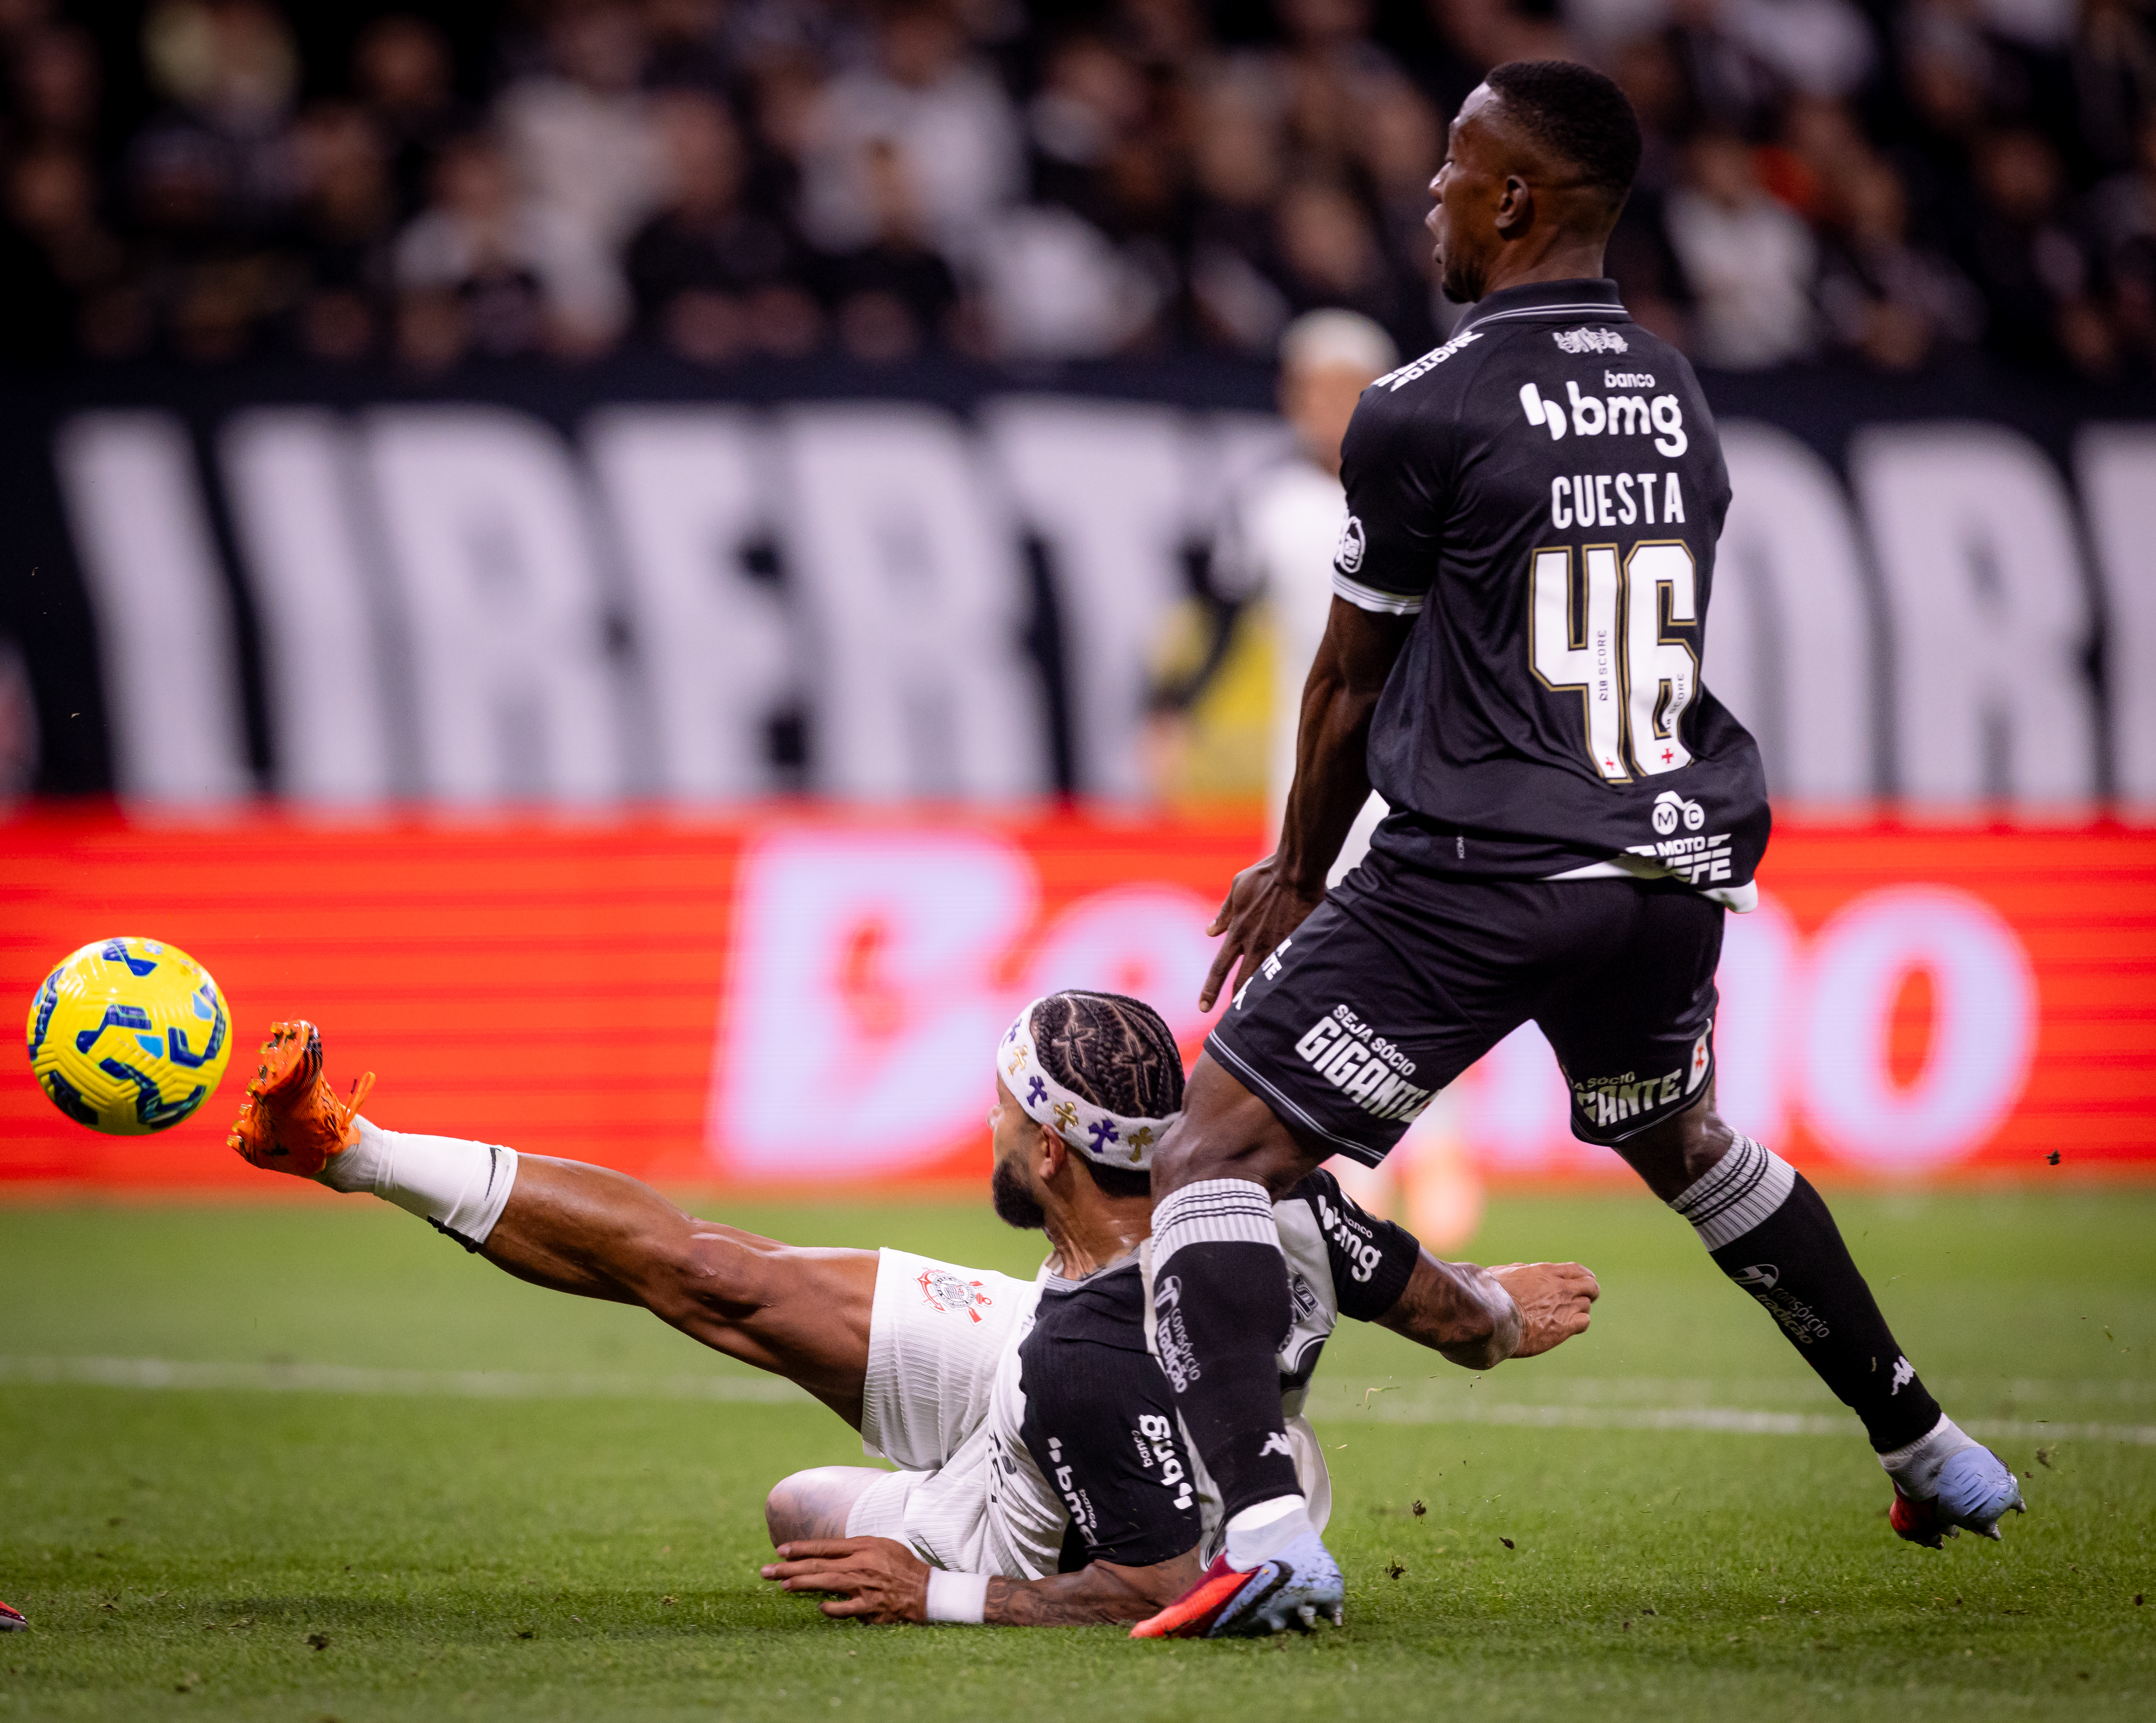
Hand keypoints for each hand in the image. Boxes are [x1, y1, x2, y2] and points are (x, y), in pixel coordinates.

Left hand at [759, 1537, 929, 1622]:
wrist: (924, 1590)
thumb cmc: (900, 1565)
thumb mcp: (879, 1545)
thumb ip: (853, 1548)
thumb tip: (825, 1553)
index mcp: (862, 1547)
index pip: (825, 1546)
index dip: (801, 1548)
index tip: (780, 1550)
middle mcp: (860, 1565)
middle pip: (819, 1565)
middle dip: (790, 1567)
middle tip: (766, 1570)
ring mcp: (863, 1587)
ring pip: (827, 1584)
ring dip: (802, 1584)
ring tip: (782, 1585)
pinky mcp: (869, 1607)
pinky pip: (846, 1609)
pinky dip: (832, 1608)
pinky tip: (819, 1607)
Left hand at [1200, 855, 1327, 1011]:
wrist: (1295, 871)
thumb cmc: (1265, 875)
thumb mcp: (1237, 889)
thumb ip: (1224, 914)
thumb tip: (1210, 931)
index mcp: (1237, 932)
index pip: (1219, 968)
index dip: (1210, 990)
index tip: (1203, 1008)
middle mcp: (1254, 944)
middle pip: (1241, 983)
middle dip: (1236, 1004)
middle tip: (1231, 1023)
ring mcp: (1276, 946)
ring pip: (1265, 980)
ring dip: (1260, 998)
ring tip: (1258, 1018)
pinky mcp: (1296, 943)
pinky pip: (1289, 969)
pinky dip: (1286, 982)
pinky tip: (1289, 997)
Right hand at [1487, 1262, 1597, 1357]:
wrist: (1492, 1317)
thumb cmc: (1491, 1294)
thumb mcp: (1503, 1272)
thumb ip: (1518, 1270)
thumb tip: (1523, 1269)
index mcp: (1546, 1272)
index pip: (1577, 1270)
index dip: (1584, 1275)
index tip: (1584, 1279)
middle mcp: (1560, 1288)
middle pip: (1591, 1286)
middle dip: (1589, 1291)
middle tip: (1582, 1297)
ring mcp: (1564, 1307)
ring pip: (1586, 1305)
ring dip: (1579, 1308)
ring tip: (1567, 1315)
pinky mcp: (1564, 1327)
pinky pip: (1584, 1322)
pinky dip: (1579, 1323)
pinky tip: (1568, 1326)